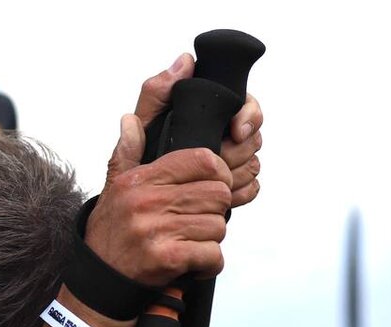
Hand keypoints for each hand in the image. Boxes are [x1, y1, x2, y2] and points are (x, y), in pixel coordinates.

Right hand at [85, 114, 232, 284]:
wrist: (98, 283)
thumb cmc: (110, 236)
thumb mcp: (112, 190)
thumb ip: (127, 154)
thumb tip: (129, 121)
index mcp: (140, 180)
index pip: (202, 160)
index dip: (219, 173)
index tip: (214, 186)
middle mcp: (147, 202)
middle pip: (218, 193)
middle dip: (216, 210)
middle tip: (199, 221)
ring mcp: (157, 230)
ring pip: (218, 226)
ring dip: (211, 239)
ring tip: (190, 244)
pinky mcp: (166, 259)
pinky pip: (213, 255)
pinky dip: (209, 264)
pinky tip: (192, 265)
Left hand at [134, 53, 262, 208]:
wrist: (136, 201)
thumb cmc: (136, 159)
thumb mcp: (144, 124)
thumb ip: (158, 92)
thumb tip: (185, 61)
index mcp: (207, 115)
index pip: (246, 105)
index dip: (249, 116)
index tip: (237, 131)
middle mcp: (222, 135)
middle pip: (254, 136)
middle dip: (239, 149)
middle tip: (218, 159)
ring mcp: (230, 162)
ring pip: (254, 163)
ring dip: (236, 173)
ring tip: (212, 180)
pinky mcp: (231, 187)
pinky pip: (251, 188)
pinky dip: (239, 192)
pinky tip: (220, 196)